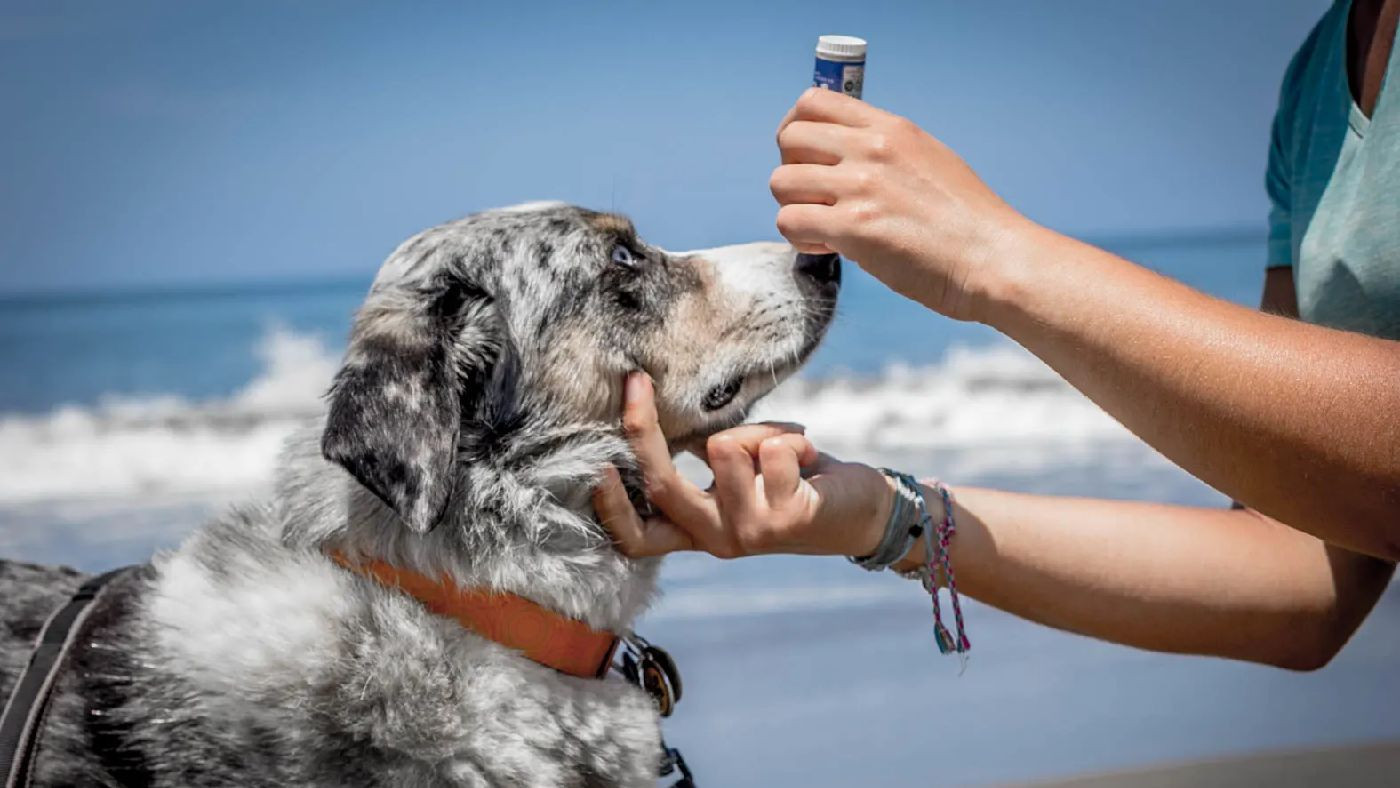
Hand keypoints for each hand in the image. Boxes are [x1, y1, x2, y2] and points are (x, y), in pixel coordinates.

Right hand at [593, 372, 894, 558]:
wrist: (862, 509)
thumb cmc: (795, 479)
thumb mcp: (740, 468)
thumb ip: (705, 454)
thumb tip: (664, 409)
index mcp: (699, 529)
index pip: (639, 535)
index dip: (611, 507)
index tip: (598, 464)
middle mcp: (717, 538)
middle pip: (662, 485)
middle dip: (642, 428)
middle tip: (636, 379)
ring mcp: (750, 531)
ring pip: (724, 448)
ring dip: (758, 431)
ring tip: (784, 447)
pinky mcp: (787, 518)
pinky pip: (771, 448)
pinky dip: (792, 438)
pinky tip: (810, 457)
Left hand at [772, 87, 1034, 321]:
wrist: (993, 258)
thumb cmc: (968, 222)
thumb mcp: (930, 160)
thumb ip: (887, 153)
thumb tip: (846, 159)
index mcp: (891, 129)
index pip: (814, 102)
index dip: (795, 129)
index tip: (804, 156)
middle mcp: (872, 150)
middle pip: (789, 139)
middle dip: (791, 170)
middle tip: (814, 198)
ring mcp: (860, 187)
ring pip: (781, 182)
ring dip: (794, 207)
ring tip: (823, 227)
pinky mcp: (853, 228)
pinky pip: (791, 221)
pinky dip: (800, 237)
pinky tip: (829, 246)